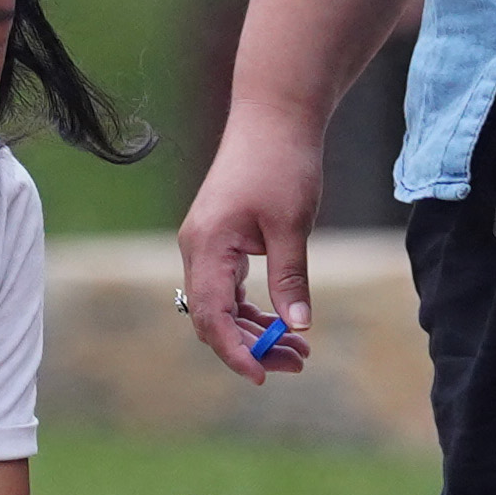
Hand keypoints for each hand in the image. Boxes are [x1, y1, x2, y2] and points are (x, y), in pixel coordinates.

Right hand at [171, 112, 324, 388]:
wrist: (273, 117)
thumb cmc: (281, 164)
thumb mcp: (291, 227)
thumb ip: (290, 279)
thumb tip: (298, 327)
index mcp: (207, 247)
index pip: (212, 317)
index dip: (235, 352)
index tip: (263, 376)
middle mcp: (197, 250)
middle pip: (213, 318)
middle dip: (252, 347)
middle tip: (297, 363)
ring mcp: (205, 246)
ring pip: (221, 307)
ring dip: (255, 331)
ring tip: (298, 351)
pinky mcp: (219, 241)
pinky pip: (228, 289)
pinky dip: (252, 310)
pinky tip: (282, 322)